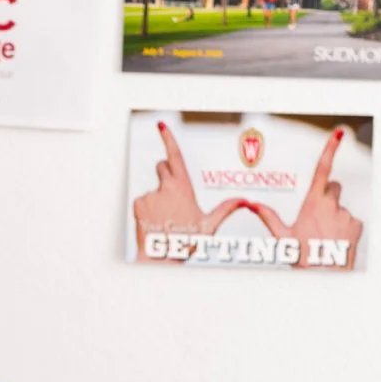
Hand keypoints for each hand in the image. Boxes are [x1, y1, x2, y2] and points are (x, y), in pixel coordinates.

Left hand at [133, 120, 239, 262]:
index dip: (168, 139)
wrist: (161, 255)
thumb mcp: (209, 224)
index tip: (162, 126)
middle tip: (174, 194)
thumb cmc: (184, 240)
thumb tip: (243, 201)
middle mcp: (164, 187)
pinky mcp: (137, 203)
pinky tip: (155, 220)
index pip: (175, 157)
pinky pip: (143, 200)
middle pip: (162, 168)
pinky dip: (148, 206)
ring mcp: (148, 195)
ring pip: (154, 188)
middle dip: (167, 174)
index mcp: (182, 187)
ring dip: (159, 196)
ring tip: (166, 216)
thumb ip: (226, 209)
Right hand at [245, 127, 364, 269]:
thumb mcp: (282, 237)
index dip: (330, 149)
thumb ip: (267, 216)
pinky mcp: (357, 224)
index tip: (338, 133)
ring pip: (341, 207)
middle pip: (333, 187)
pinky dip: (344, 227)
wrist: (325, 276)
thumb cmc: (303, 257)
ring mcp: (347, 214)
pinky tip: (335, 239)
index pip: (322, 170)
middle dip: (327, 194)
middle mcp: (332, 205)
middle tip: (317, 213)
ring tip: (325, 235)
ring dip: (334, 215)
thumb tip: (251, 204)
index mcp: (313, 204)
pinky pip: (351, 219)